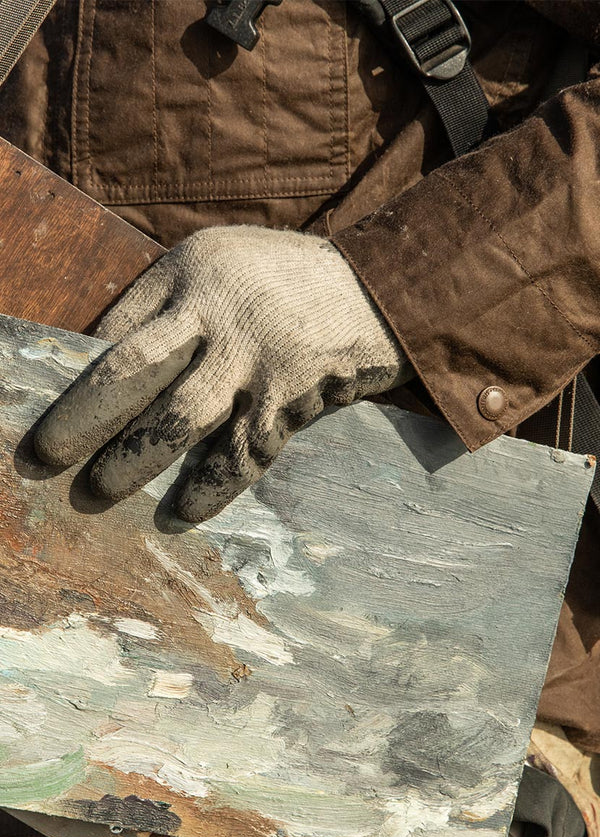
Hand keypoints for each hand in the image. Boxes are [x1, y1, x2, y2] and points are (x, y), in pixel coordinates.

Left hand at [34, 226, 411, 521]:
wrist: (380, 291)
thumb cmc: (287, 280)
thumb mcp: (223, 262)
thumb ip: (173, 303)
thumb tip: (110, 356)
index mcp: (190, 271)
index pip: (117, 329)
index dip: (81, 376)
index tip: (52, 414)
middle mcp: (216, 314)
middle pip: (131, 373)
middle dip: (81, 420)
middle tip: (43, 457)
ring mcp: (254, 360)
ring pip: (177, 422)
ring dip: (133, 462)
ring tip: (99, 492)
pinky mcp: (289, 401)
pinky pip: (240, 455)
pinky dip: (210, 489)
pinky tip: (182, 513)